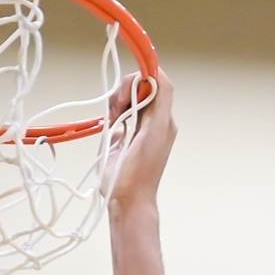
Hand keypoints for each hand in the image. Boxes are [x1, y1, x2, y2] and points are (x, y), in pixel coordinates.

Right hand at [107, 75, 175, 212]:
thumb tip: (154, 75)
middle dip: (125, 91)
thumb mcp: (157, 129)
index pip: (157, 82)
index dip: (143, 77)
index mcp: (163, 118)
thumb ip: (160, 99)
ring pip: (126, 99)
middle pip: (140, 88)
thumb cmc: (141, 170)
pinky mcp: (121, 137)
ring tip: (112, 118)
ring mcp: (136, 128)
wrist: (126, 199)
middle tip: (117, 108)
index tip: (128, 85)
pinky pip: (117, 114)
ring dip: (116, 103)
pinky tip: (110, 125)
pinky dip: (112, 114)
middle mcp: (152, 120)